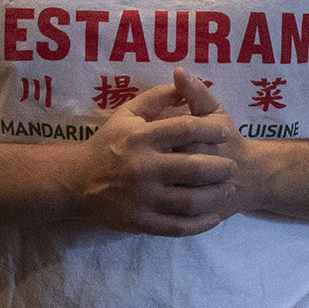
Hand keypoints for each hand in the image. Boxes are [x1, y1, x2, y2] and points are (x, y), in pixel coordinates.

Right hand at [56, 73, 254, 236]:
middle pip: (195, 167)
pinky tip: (213, 216)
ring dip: (217, 195)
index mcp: (141, 137)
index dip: (213, 129)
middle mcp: (143, 167)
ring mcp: (142, 198)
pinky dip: (201, 223)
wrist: (75, 182)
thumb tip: (184, 81)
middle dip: (222, 167)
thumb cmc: (108, 144)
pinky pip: (178, 226)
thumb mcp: (127, 114)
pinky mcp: (141, 222)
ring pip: (191, 200)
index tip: (226, 133)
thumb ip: (156, 97)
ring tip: (228, 188)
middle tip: (233, 166)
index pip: (187, 129)